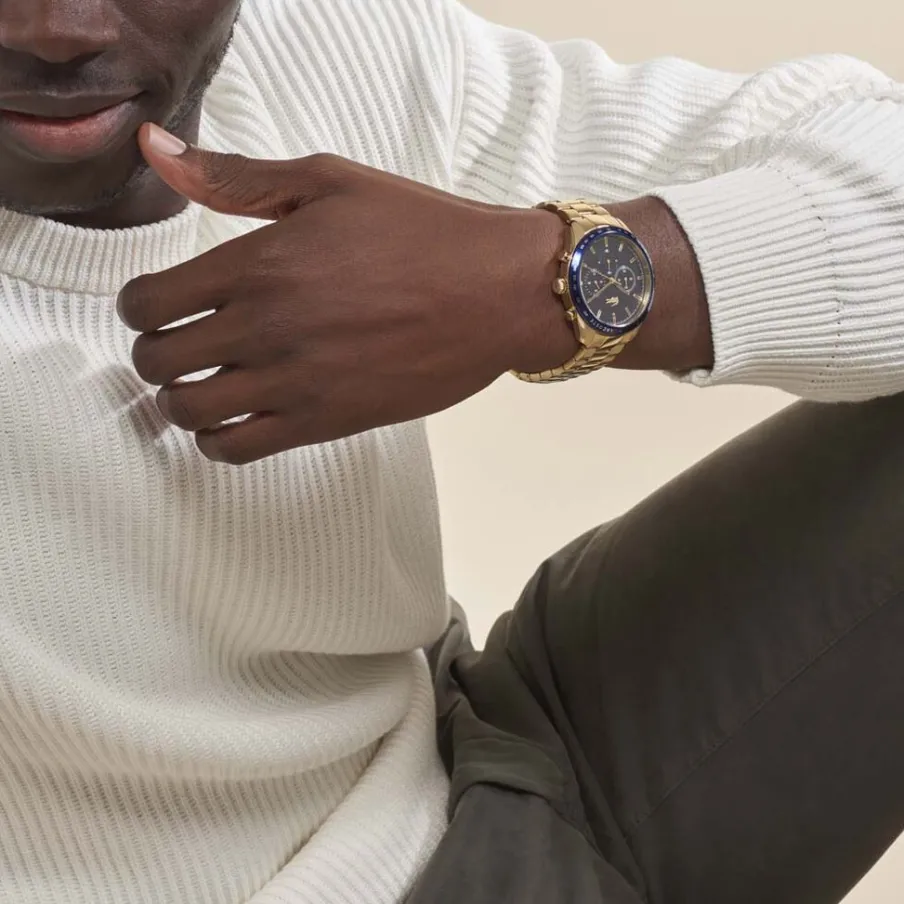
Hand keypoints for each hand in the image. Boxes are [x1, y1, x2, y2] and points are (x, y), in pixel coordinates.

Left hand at [117, 125, 574, 464]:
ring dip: (180, 399)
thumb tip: (155, 152)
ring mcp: (296, 381)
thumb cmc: (423, 231)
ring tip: (205, 384)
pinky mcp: (327, 421)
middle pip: (157, 361)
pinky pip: (238, 450)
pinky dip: (218, 441)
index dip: (138, 307)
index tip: (158, 306)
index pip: (146, 302)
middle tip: (178, 346)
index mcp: (259, 262)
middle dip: (153, 354)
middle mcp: (266, 326)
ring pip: (188, 411)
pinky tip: (234, 420)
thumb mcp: (329, 181)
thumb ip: (235, 177)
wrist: (498, 291)